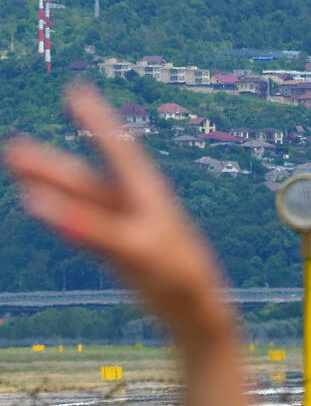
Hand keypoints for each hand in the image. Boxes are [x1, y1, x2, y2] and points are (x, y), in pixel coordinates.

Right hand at [2, 84, 230, 340]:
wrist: (197, 316)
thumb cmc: (179, 280)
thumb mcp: (136, 252)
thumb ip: (91, 229)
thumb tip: (42, 204)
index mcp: (149, 197)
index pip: (119, 150)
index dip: (98, 120)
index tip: (77, 90)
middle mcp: (137, 207)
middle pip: (88, 179)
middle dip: (52, 164)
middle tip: (13, 146)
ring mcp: (128, 229)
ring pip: (83, 202)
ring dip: (51, 185)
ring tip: (16, 166)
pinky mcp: (122, 252)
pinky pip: (87, 227)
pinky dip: (64, 215)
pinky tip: (42, 204)